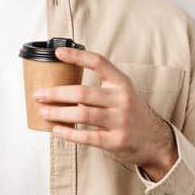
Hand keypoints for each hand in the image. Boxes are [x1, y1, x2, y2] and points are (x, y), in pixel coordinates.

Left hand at [34, 47, 178, 180]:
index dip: (77, 56)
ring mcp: (120, 121)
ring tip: (44, 112)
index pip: (99, 62)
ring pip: (82, 114)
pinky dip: (68, 133)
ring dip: (58, 113)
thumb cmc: (131, 113)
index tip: (58, 53)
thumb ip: (100, 87)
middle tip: (39, 94)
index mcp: (121, 83)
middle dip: (56, 93)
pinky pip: (86, 136)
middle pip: (82, 92)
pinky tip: (56, 130)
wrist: (156, 140)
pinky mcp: (116, 140)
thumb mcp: (122, 93)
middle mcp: (122, 99)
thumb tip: (61, 83)